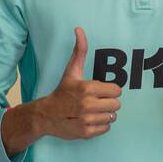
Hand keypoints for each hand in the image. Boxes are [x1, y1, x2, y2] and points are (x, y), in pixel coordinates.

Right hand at [10, 27, 121, 145]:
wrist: (46, 115)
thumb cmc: (62, 92)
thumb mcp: (71, 71)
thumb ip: (79, 50)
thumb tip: (79, 29)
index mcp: (87, 88)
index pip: (117, 90)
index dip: (109, 90)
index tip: (99, 91)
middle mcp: (88, 104)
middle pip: (117, 105)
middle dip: (108, 103)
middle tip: (95, 102)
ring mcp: (87, 120)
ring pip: (112, 117)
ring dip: (104, 114)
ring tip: (92, 111)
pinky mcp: (86, 133)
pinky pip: (106, 129)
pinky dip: (100, 126)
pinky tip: (89, 120)